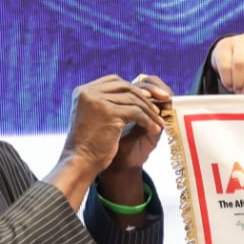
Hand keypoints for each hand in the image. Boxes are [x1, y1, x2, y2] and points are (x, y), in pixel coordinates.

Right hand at [47, 74, 166, 210]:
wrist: (80, 163)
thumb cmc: (89, 145)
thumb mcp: (95, 117)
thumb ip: (108, 103)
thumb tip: (139, 93)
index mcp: (83, 91)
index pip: (114, 81)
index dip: (135, 87)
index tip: (151, 96)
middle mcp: (88, 92)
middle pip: (125, 86)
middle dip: (147, 95)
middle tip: (162, 104)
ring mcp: (97, 100)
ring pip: (133, 99)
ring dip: (149, 111)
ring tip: (159, 123)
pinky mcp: (108, 112)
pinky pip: (136, 112)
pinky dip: (148, 121)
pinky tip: (154, 130)